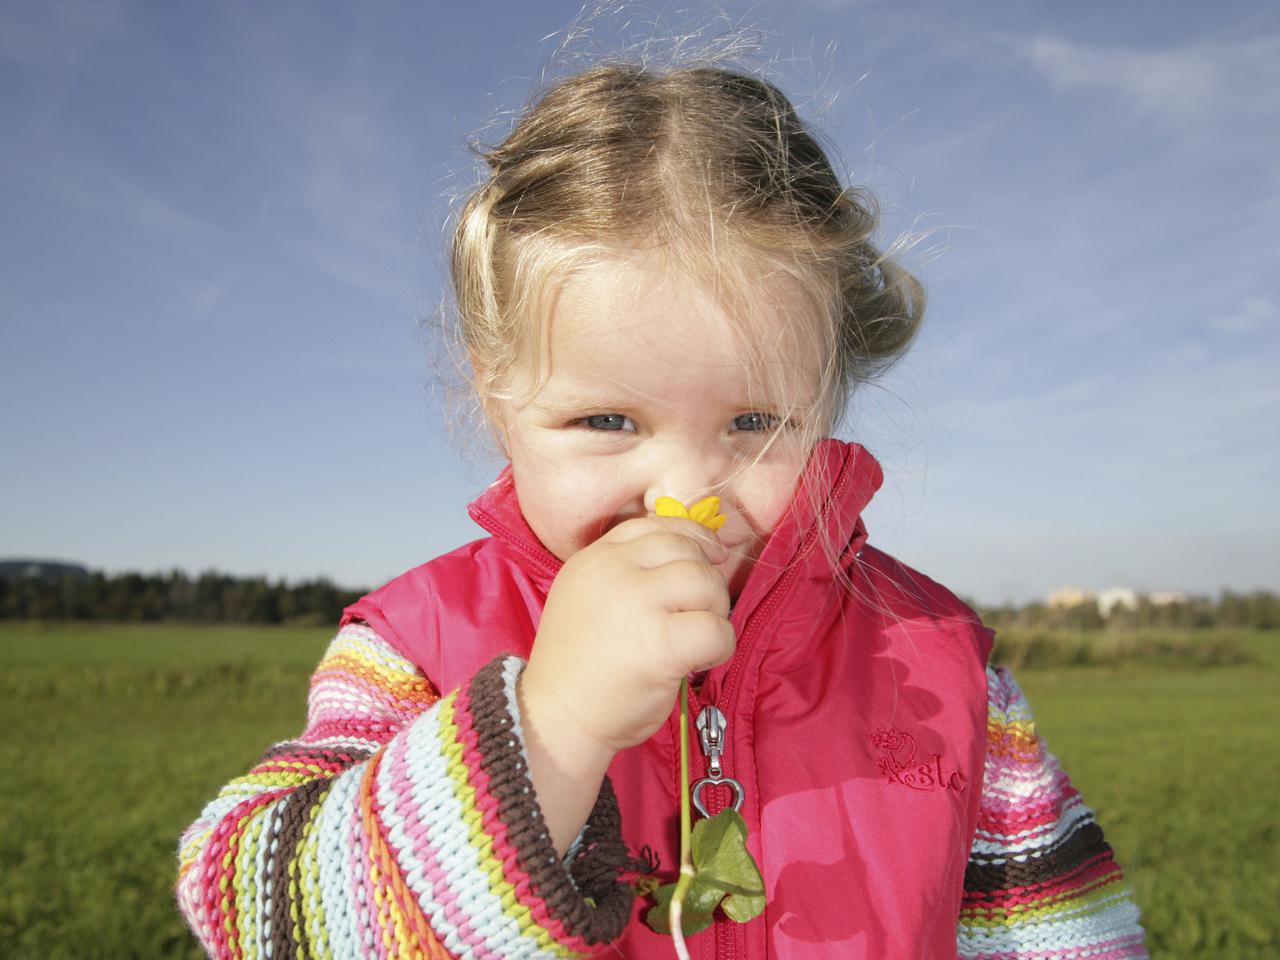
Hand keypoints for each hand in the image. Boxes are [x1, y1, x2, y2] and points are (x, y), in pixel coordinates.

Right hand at [520, 515, 734, 774]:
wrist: (555, 717)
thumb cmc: (579, 665)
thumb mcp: (587, 596)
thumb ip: (626, 571)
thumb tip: (694, 554)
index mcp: (595, 558)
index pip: (657, 525)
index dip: (691, 538)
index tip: (707, 558)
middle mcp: (614, 571)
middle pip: (688, 550)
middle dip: (705, 580)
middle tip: (697, 614)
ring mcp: (638, 603)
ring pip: (707, 583)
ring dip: (714, 612)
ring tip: (695, 639)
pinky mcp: (662, 642)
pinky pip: (716, 630)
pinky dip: (720, 647)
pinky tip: (699, 662)